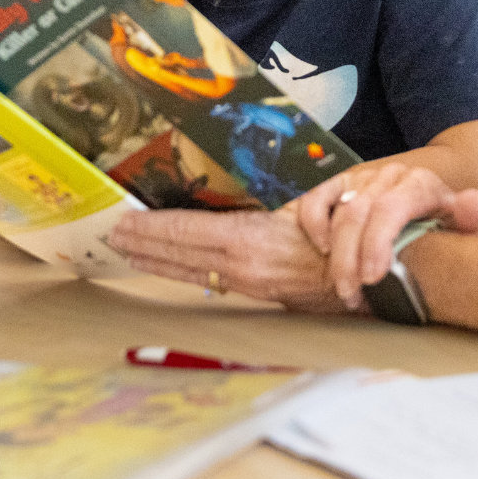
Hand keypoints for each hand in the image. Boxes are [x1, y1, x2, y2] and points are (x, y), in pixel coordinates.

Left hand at [106, 207, 355, 312]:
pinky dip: (178, 270)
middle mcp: (239, 265)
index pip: (187, 231)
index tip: (124, 221)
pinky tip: (166, 265)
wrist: (365, 280)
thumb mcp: (303, 205)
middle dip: (143, 244)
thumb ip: (265, 202)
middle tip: (111, 235)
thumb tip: (230, 187)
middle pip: (179, 253)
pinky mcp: (252, 291)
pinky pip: (204, 279)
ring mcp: (244, 282)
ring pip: (188, 269)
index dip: (152, 227)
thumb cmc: (338, 235)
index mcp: (247, 240)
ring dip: (155, 259)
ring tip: (128, 250)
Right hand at [294, 160, 477, 304]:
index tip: (372, 278)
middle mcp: (391, 175)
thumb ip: (471, 219)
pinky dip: (314, 224)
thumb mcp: (465, 231)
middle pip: (358, 213)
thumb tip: (473, 202)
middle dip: (350, 260)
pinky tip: (324, 250)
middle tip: (352, 295)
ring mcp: (363, 177)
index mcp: (421, 184)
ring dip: (335, 254)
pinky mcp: (339, 183)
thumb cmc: (445, 230)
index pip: (390, 208)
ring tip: (343, 286)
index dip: (376, 243)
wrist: (432, 213)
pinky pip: (315, 197)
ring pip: (337, 211)